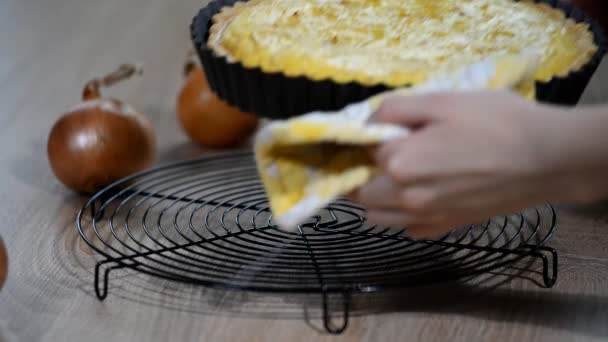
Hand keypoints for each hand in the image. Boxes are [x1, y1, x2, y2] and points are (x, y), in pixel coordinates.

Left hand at [349, 91, 603, 238]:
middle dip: (363, 172)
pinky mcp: (444, 228)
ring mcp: (425, 217)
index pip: (363, 152)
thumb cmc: (498, 122)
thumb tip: (369, 121)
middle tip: (384, 154)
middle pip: (361, 191)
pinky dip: (402, 215)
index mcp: (400, 163)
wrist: (548, 159)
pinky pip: (407, 228)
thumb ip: (396, 109)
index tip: (384, 130)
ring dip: (376, 198)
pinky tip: (420, 195)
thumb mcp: (444, 101)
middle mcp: (406, 197)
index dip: (370, 138)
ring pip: (377, 217)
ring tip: (395, 177)